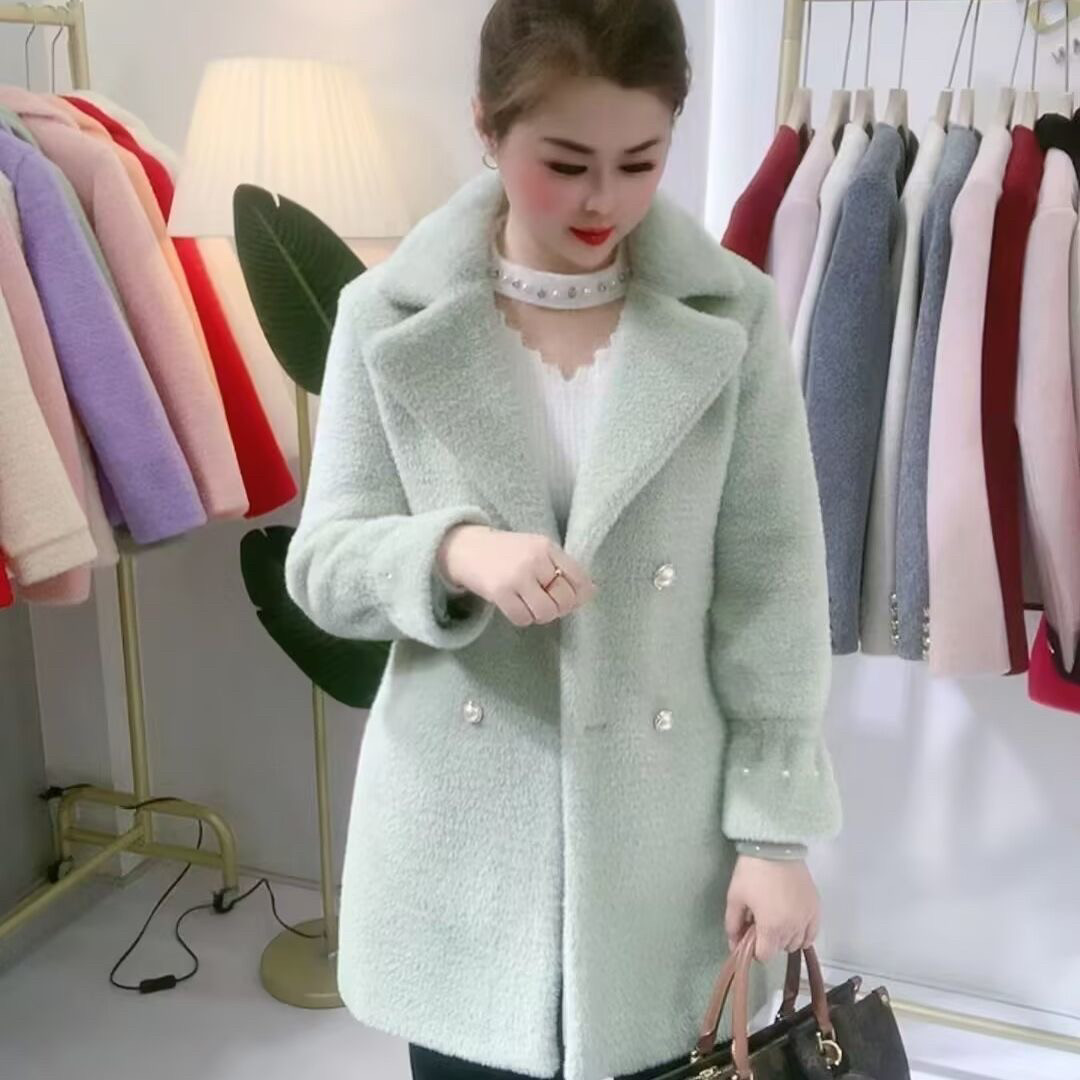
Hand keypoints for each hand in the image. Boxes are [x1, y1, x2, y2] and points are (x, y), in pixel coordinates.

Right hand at [438, 524, 598, 626]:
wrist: (467, 548)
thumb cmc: (508, 552)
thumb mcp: (537, 550)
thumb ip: (563, 568)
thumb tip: (592, 592)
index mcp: (547, 547)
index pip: (579, 578)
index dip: (579, 595)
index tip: (568, 597)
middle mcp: (535, 560)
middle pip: (565, 599)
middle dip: (559, 607)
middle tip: (546, 602)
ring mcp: (517, 576)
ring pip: (546, 612)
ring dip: (540, 615)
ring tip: (530, 604)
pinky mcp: (499, 592)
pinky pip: (523, 619)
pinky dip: (523, 618)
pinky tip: (517, 607)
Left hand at [724, 855, 819, 963]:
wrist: (775, 847)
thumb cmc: (752, 872)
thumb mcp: (735, 898)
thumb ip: (733, 925)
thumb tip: (734, 945)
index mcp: (772, 928)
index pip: (765, 956)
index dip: (754, 949)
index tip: (749, 935)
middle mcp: (793, 928)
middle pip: (780, 948)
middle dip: (768, 940)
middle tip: (759, 922)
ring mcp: (807, 918)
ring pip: (796, 942)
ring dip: (785, 937)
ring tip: (775, 918)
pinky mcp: (816, 908)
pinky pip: (812, 933)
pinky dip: (803, 934)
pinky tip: (792, 923)